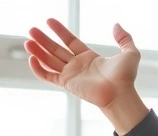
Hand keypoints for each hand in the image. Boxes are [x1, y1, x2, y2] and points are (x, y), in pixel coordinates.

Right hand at [24, 18, 139, 109]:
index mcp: (90, 57)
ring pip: (50, 61)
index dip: (60, 31)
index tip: (49, 21)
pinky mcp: (67, 84)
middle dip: (43, 40)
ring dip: (38, 51)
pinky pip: (48, 76)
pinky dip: (38, 69)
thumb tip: (116, 25)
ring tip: (27, 41)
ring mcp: (72, 75)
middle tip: (31, 29)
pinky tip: (31, 58)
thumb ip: (124, 38)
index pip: (70, 41)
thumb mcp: (130, 53)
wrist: (120, 93)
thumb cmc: (125, 77)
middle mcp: (79, 65)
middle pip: (56, 50)